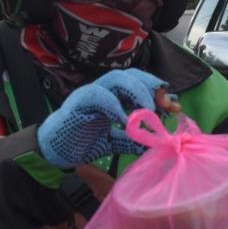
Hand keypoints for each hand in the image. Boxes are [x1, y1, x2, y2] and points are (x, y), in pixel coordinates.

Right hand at [36, 69, 170, 168]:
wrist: (52, 152)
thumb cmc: (81, 142)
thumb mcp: (113, 142)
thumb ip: (132, 140)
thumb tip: (156, 143)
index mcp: (115, 97)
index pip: (141, 84)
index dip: (159, 92)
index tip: (174, 107)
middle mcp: (105, 90)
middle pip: (133, 76)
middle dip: (153, 88)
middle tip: (166, 106)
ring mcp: (91, 93)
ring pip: (117, 79)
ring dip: (137, 91)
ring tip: (148, 110)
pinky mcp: (77, 102)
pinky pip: (97, 94)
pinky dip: (113, 104)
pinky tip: (124, 119)